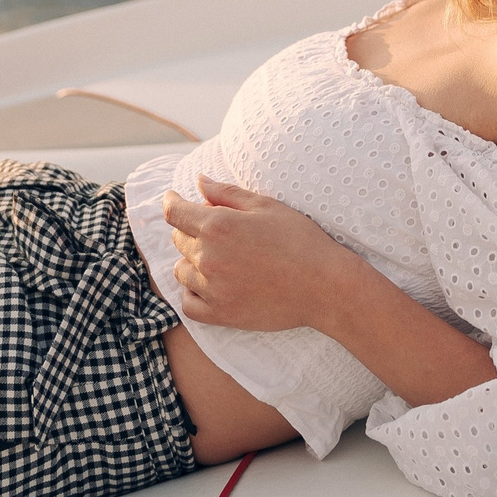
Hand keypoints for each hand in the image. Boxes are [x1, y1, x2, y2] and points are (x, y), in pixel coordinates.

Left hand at [162, 176, 356, 332]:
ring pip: (181, 270)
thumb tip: (198, 181)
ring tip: (216, 257)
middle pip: (178, 239)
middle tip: (213, 229)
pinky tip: (208, 285)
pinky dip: (192, 292)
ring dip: (191, 260)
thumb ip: (226, 193)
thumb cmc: (300, 241)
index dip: (171, 202)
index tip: (173, 199)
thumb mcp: (266, 206)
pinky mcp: (220, 314)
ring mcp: (212, 289)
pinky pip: (188, 303)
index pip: (174, 212)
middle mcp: (208, 258)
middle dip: (189, 229)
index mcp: (217, 226)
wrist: (324, 287)